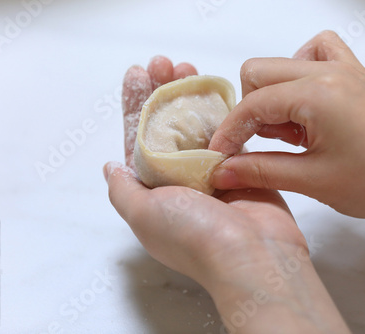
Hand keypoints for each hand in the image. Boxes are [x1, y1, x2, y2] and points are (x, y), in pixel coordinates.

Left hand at [104, 56, 349, 332]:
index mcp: (154, 189)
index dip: (136, 105)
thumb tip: (110, 168)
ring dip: (189, 94)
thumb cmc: (195, 235)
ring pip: (197, 123)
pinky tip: (213, 87)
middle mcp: (181, 179)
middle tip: (163, 63)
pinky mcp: (241, 165)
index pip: (138, 137)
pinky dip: (219, 107)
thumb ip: (123, 190)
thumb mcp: (144, 215)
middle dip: (162, 92)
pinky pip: (228, 130)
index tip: (137, 74)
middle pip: (168, 125)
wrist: (254, 255)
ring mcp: (212, 171)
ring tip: (186, 65)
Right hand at [209, 31, 364, 245]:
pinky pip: (318, 53)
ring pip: (284, 62)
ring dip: (273, 94)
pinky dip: (300, 73)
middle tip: (259, 145)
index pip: (252, 105)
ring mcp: (344, 68)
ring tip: (289, 133)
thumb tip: (222, 170)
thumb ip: (260, 170)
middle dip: (249, 110)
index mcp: (316, 94)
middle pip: (259, 73)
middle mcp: (328, 71)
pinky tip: (306, 105)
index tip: (221, 156)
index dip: (230, 132)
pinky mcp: (355, 75)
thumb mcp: (312, 180)